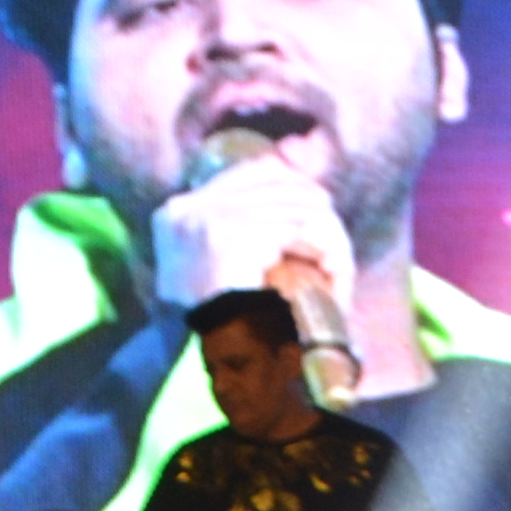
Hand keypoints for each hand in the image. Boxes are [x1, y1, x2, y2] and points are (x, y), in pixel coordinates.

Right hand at [149, 151, 355, 328]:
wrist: (220, 354)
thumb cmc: (223, 313)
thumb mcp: (217, 258)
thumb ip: (238, 217)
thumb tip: (291, 156)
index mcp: (175, 212)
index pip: (247, 171)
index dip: (288, 178)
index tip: (314, 196)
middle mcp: (185, 210)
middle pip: (272, 185)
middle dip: (310, 205)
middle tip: (332, 226)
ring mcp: (205, 221)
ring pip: (289, 208)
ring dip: (323, 231)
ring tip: (335, 253)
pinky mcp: (230, 238)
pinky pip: (294, 230)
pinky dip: (321, 247)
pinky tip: (331, 266)